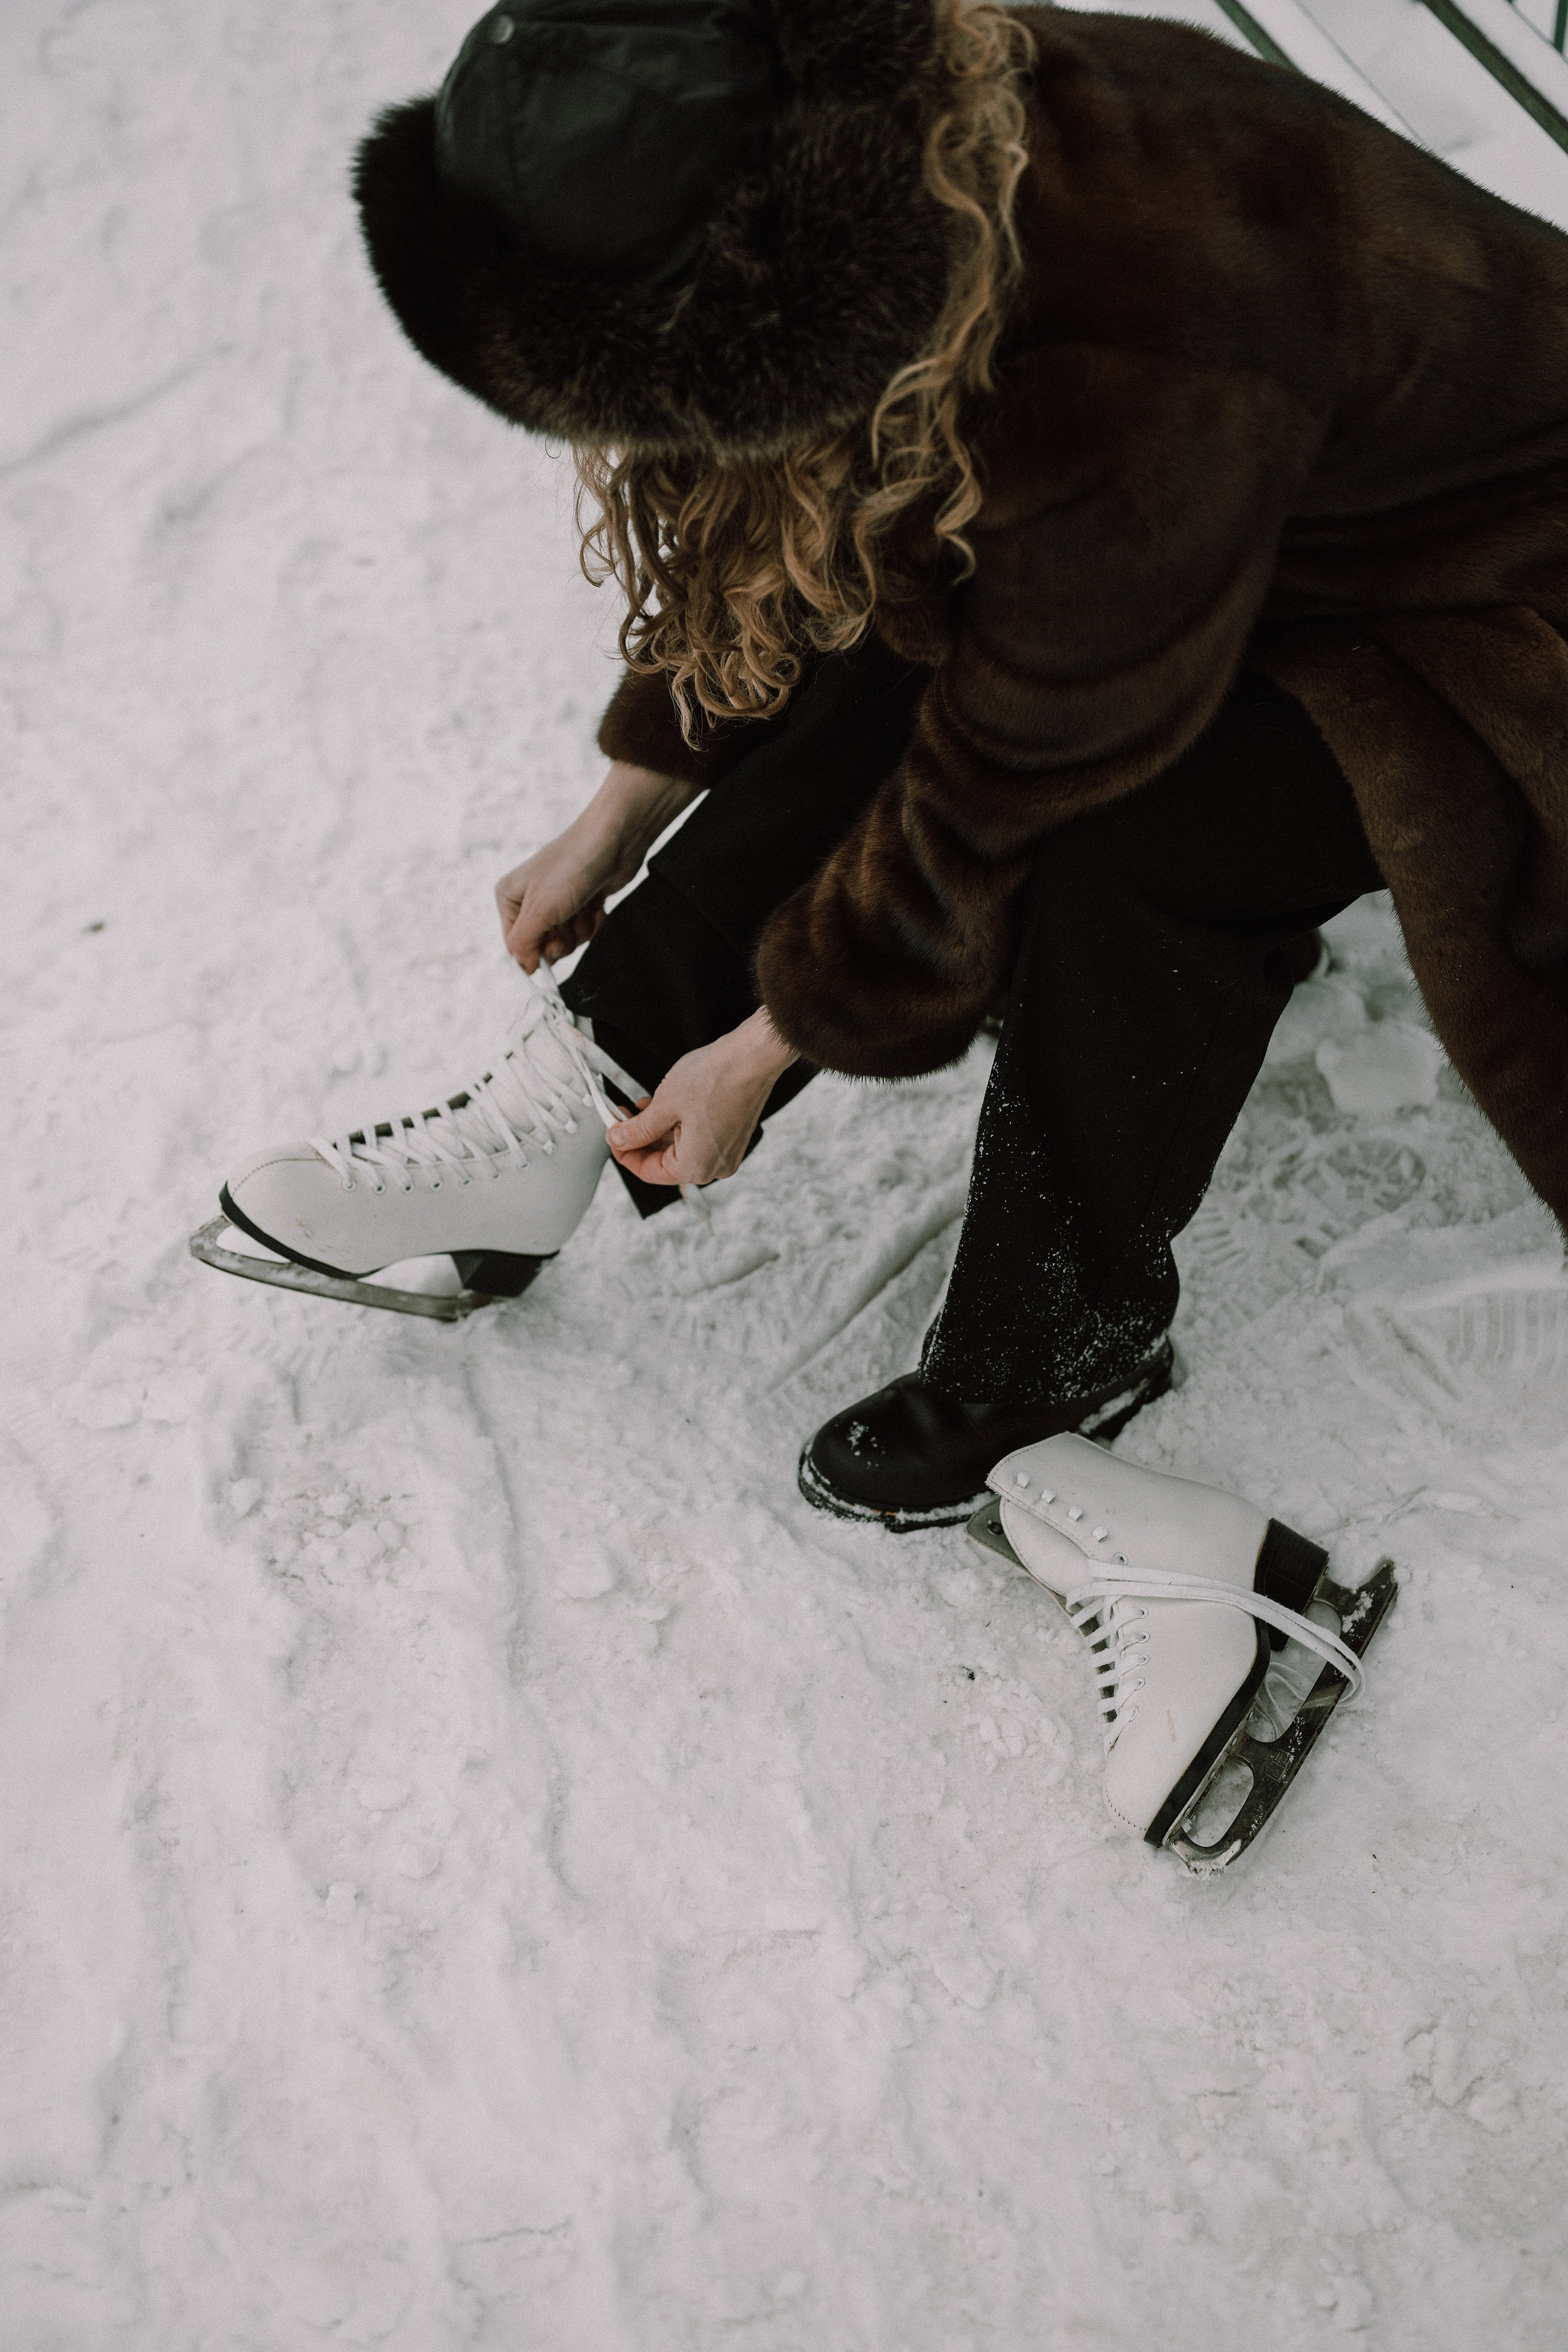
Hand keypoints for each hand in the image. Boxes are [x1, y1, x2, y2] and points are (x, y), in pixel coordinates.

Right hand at [496, 761, 697, 970]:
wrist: (615, 839)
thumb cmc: (573, 867)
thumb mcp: (541, 910)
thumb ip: (524, 944)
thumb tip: (524, 968)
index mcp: (509, 897)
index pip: (515, 945)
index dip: (535, 952)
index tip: (553, 945)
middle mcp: (529, 899)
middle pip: (542, 945)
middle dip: (561, 939)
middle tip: (569, 923)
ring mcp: (557, 900)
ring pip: (566, 940)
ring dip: (580, 930)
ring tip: (584, 907)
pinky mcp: (580, 901)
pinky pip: (583, 930)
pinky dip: (593, 922)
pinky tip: (597, 905)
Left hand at [607, 1008, 797, 1187]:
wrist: (752, 1057)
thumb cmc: (713, 1079)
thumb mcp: (664, 1105)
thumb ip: (638, 1129)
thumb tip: (617, 1139)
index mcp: (695, 1167)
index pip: (648, 1171)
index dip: (624, 1152)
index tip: (612, 1132)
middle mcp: (714, 1168)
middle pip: (664, 1162)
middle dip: (641, 1139)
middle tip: (622, 1116)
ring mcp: (726, 1154)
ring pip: (680, 1150)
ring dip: (658, 1131)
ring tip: (641, 1107)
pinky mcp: (732, 1138)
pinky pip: (696, 1140)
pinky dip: (677, 1127)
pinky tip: (664, 1107)